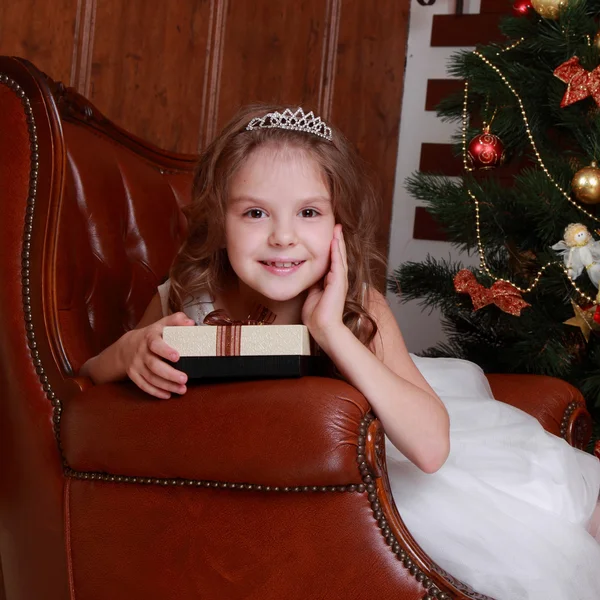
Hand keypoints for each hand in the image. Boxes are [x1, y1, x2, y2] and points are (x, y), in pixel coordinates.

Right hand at [121, 312, 194, 398]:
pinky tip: (168, 395)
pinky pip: (143, 386)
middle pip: (154, 365)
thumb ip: (176, 320)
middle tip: (184, 379)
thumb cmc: (152, 335)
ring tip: (182, 389)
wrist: (128, 346)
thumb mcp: (162, 324)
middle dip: (169, 374)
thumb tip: (190, 323)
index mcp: (150, 337)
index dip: (165, 351)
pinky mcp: (134, 375)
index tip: (177, 357)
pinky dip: (156, 392)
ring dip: (167, 385)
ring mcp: (136, 365)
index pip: (156, 344)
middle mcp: (141, 352)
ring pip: (150, 378)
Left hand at [302, 224, 347, 345]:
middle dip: (337, 240)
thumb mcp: (312, 294)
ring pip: (340, 257)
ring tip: (337, 229)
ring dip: (339, 242)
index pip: (332, 260)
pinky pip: (338, 263)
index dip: (332, 247)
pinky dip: (337, 251)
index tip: (330, 234)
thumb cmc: (316, 315)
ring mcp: (340, 281)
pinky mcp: (338, 283)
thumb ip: (313, 284)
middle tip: (337, 226)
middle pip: (339, 255)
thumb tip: (308, 275)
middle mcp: (338, 279)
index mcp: (331, 281)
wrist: (323, 327)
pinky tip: (335, 241)